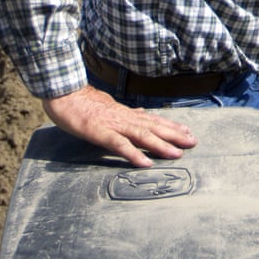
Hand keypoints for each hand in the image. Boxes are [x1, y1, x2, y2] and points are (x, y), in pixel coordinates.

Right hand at [42, 85, 197, 167]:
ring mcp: (114, 124)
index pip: (154, 119)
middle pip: (154, 126)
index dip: (172, 126)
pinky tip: (145, 163)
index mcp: (126, 113)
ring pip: (142, 135)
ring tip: (177, 154)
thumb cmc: (84, 103)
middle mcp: (125, 118)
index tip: (188, 131)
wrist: (65, 94)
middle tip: (193, 142)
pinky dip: (134, 154)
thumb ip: (125, 113)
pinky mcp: (101, 132)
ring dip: (161, 145)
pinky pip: (120, 145)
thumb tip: (140, 114)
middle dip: (175, 135)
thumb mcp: (109, 107)